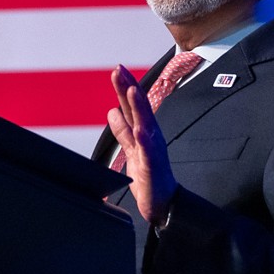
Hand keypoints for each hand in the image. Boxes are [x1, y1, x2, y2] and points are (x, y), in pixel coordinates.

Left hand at [107, 65, 177, 223]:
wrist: (162, 203)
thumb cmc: (149, 176)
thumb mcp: (131, 149)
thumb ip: (122, 130)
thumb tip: (112, 111)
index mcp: (144, 132)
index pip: (133, 106)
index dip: (125, 87)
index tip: (118, 69)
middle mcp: (151, 137)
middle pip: (139, 108)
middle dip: (129, 88)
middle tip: (120, 70)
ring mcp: (153, 150)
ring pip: (146, 124)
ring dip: (139, 107)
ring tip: (132, 90)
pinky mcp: (153, 167)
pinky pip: (149, 152)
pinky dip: (145, 140)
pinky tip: (140, 129)